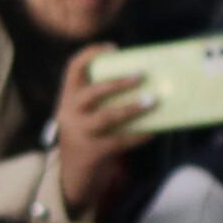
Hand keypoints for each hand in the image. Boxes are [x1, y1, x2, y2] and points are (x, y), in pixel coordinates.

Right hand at [49, 41, 155, 214]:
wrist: (71, 174)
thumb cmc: (87, 135)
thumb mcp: (85, 114)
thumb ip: (102, 100)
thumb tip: (143, 84)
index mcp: (68, 98)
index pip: (73, 69)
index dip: (90, 54)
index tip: (113, 48)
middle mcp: (69, 113)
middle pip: (92, 93)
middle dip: (117, 82)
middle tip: (141, 75)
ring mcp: (79, 133)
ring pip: (107, 116)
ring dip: (132, 108)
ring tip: (152, 101)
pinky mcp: (92, 152)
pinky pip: (120, 141)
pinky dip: (139, 135)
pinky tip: (154, 130)